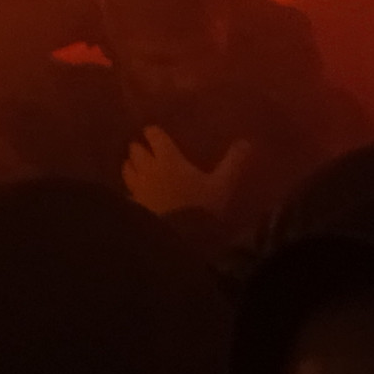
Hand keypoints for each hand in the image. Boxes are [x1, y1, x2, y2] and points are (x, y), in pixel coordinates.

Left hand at [122, 124, 251, 221]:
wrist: (177, 240)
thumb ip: (233, 163)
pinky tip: (136, 196)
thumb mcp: (222, 185)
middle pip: (135, 149)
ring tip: (139, 169)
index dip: (153, 133)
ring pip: (127, 168)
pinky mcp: (132, 206)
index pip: (153, 135)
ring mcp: (137, 188)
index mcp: (168, 158)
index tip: (155, 133)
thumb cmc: (200, 208)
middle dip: (140, 148)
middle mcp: (148, 168)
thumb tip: (246, 142)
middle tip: (148, 151)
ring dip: (131, 165)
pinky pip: (127, 192)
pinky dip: (130, 190)